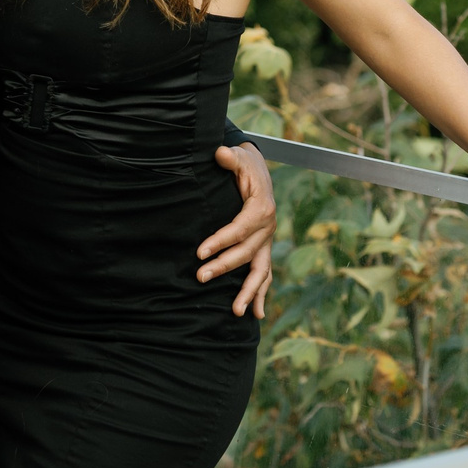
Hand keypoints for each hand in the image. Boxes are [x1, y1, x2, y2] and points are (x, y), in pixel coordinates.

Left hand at [198, 142, 276, 314]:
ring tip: (236, 312)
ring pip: (260, 271)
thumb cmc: (245, 165)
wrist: (259, 172)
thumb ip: (230, 158)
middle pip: (246, 253)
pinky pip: (263, 275)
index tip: (200, 252)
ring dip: (248, 292)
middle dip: (224, 266)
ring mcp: (267, 242)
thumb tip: (220, 153)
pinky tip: (255, 314)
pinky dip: (260, 294)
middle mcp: (267, 229)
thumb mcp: (239, 158)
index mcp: (261, 209)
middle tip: (201, 277)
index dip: (220, 241)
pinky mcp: (263, 249)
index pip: (239, 229)